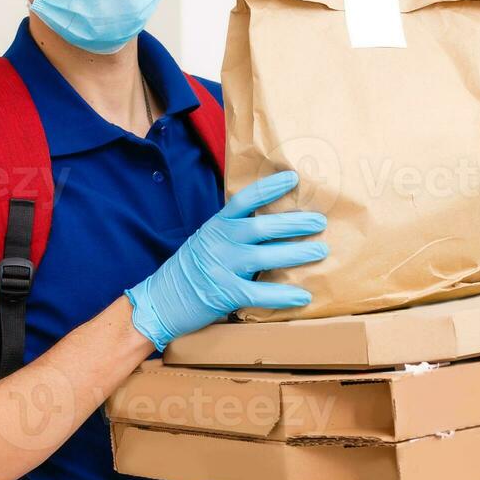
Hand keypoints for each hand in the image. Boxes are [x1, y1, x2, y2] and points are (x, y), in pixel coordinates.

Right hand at [125, 170, 328, 349]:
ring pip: (265, 256)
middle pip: (261, 226)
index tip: (293, 178)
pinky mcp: (223, 293)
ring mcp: (221, 267)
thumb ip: (231, 233)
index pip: (244, 200)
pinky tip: (303, 295)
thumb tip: (269, 226)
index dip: (269, 187)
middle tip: (320, 221)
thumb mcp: (206, 241)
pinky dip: (283, 294)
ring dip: (296, 253)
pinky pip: (259, 293)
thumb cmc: (188, 271)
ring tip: (320, 251)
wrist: (159, 301)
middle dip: (294, 223)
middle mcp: (219, 242)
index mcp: (216, 225)